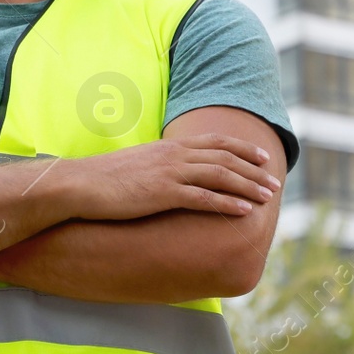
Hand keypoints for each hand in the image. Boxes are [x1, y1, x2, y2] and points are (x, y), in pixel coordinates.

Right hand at [54, 133, 280, 220]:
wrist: (80, 184)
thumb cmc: (105, 179)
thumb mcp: (140, 165)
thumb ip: (161, 166)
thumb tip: (174, 174)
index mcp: (170, 146)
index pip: (216, 142)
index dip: (242, 149)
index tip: (262, 156)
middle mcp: (175, 155)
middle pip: (225, 158)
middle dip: (253, 169)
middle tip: (274, 181)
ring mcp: (170, 173)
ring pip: (220, 175)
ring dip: (247, 186)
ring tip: (267, 197)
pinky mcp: (162, 193)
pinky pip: (202, 198)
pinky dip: (226, 203)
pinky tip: (243, 211)